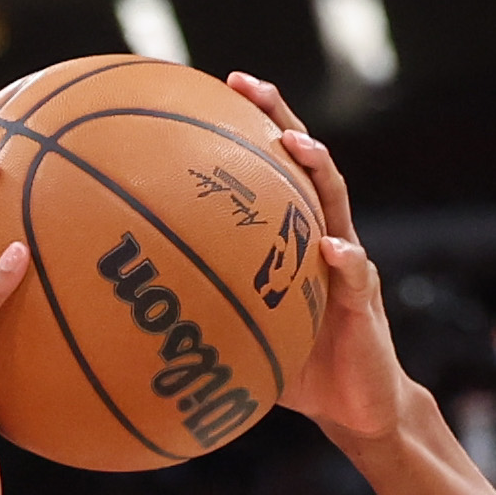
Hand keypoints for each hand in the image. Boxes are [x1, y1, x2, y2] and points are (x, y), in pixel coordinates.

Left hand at [228, 74, 410, 442]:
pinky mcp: (364, 304)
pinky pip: (354, 275)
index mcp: (299, 240)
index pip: (276, 170)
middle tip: (246, 83)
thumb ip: (205, 314)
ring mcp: (351, 265)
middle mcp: (327, 238)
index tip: (218, 88)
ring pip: (336, 203)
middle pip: (307, 163)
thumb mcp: (245, 337)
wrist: (359, 410)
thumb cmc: (299, 371)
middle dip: (280, 117)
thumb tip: (131, 318)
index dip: (253, 126)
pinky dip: (343, 260)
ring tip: (293, 143)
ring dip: (317, 168)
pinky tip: (329, 249)